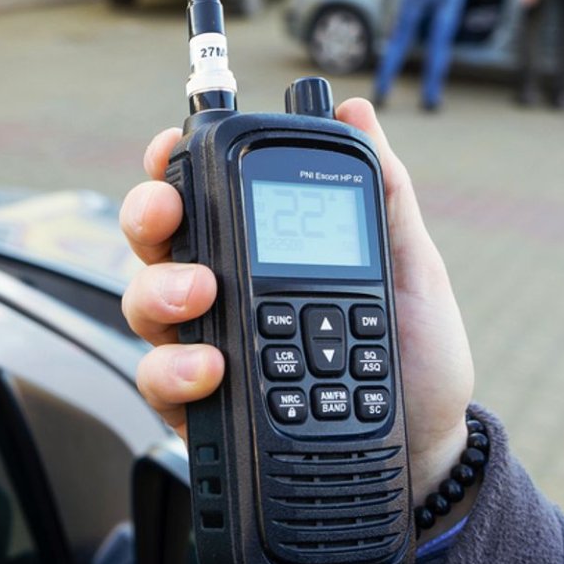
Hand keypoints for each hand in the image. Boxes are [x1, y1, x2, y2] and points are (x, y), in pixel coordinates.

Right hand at [120, 99, 474, 506]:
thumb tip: (359, 113)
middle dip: (148, 216)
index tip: (170, 148)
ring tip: (201, 296)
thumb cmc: (412, 358)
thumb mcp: (408, 269)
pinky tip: (212, 369)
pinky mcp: (197, 400)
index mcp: (260, 250)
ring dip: (160, 291)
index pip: (203, 197)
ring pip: (142, 303)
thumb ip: (382, 196)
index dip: (173, 165)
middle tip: (169, 215)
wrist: (420, 450)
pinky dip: (175, 368)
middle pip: (155, 240)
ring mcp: (203, 343)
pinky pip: (157, 377)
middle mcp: (220, 290)